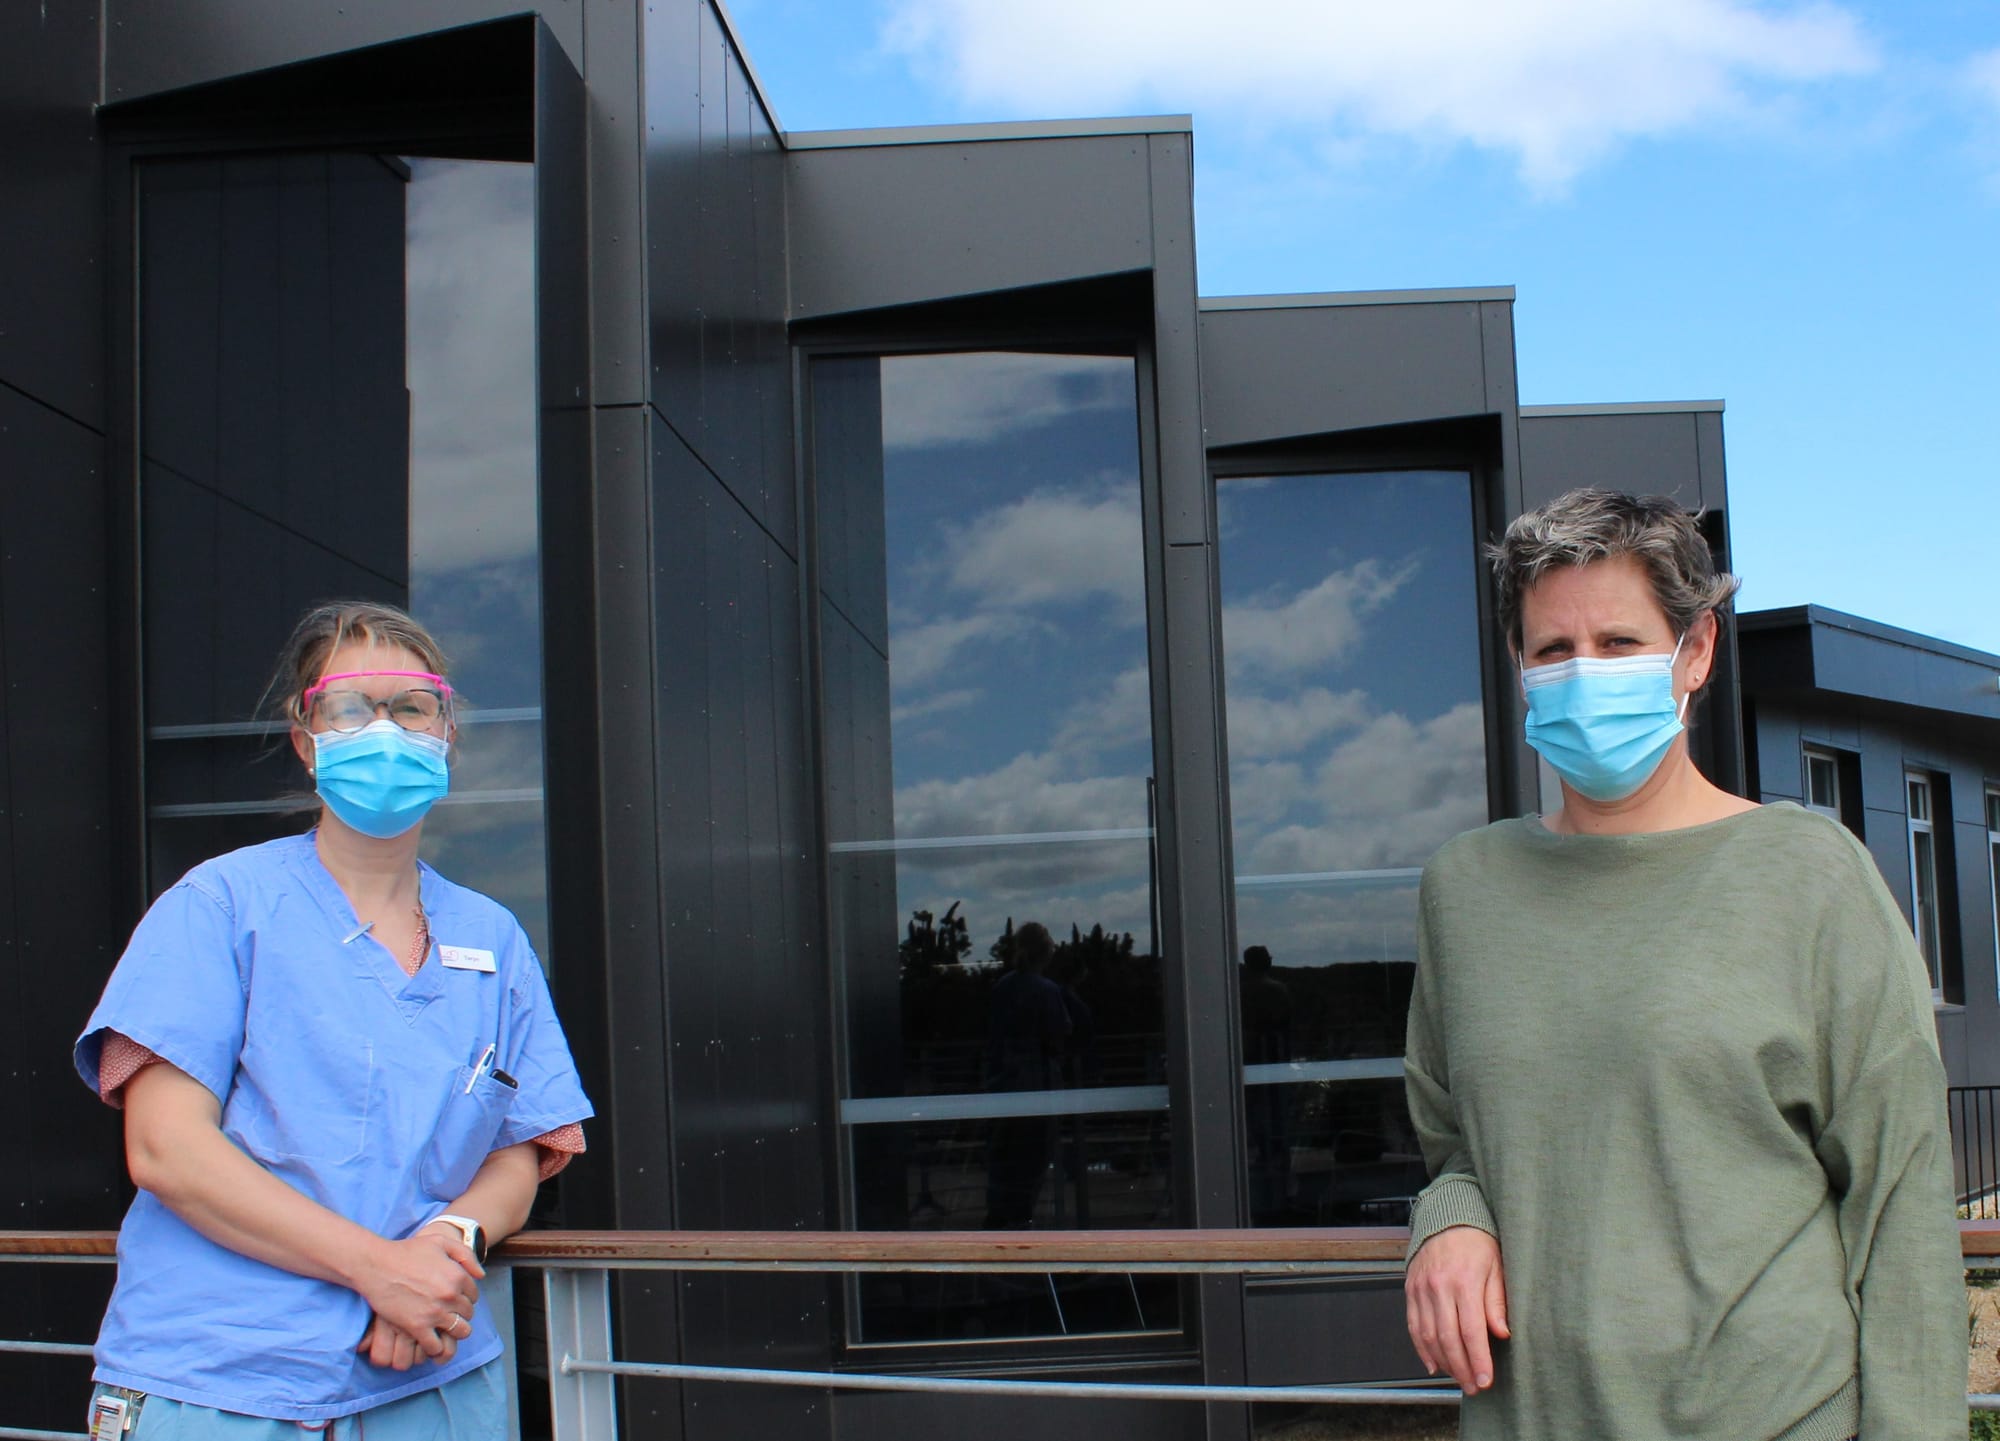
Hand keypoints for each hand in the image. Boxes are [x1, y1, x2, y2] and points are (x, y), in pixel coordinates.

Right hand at [353, 1229, 482, 1358]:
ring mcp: (435, 1313)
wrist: (376, 1264)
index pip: (474, 1295)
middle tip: (445, 1313)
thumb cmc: (406, 1251)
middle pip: (468, 1314)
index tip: (453, 1299)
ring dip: (453, 1332)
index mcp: (458, 1276)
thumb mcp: (440, 1242)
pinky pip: (436, 1346)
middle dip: (459, 1314)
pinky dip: (435, 1347)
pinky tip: (428, 1339)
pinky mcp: (417, 1326)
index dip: (465, 1298)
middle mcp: (451, 1295)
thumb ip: (465, 1255)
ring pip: (460, 1332)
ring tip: (441, 1328)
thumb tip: (481, 1275)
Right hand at [1405, 1224, 1508, 1393]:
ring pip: (1428, 1336)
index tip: (1486, 1380)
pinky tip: (1434, 1365)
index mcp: (1464, 1282)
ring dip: (1443, 1363)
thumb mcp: (1497, 1267)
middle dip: (1461, 1368)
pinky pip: (1413, 1325)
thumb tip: (1502, 1334)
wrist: (1447, 1219)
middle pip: (1448, 1339)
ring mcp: (1421, 1289)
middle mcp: (1439, 1287)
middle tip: (1473, 1387)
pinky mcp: (1410, 1290)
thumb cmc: (1478, 1244)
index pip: (1471, 1331)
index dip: (1478, 1360)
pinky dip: (1422, 1349)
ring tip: (1458, 1378)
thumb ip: (1497, 1302)